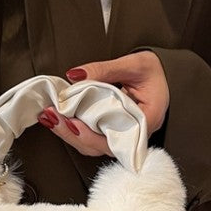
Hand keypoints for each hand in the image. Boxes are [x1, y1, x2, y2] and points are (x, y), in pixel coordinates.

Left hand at [35, 50, 169, 155]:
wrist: (162, 76)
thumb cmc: (154, 71)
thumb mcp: (134, 64)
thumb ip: (104, 69)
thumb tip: (74, 75)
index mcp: (147, 121)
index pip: (117, 138)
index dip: (91, 135)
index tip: (71, 122)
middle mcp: (134, 136)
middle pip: (99, 146)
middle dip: (72, 133)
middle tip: (51, 116)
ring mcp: (122, 137)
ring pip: (92, 145)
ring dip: (68, 132)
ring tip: (49, 115)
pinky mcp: (111, 133)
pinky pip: (90, 137)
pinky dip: (72, 128)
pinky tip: (57, 117)